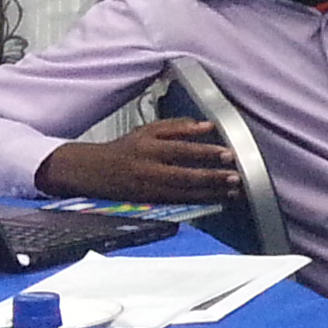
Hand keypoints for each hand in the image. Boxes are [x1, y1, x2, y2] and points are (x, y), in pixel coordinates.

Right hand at [36, 119, 240, 204]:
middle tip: (235, 177)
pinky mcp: (149, 202)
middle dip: (212, 177)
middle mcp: (147, 169)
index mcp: (147, 147)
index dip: (205, 153)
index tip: (227, 154)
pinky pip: (179, 202)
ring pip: (184, 193)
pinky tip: (218, 199)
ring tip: (234, 191)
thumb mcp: (147, 130)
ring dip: (211, 193)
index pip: (180, 150)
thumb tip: (207, 125)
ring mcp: (148, 188)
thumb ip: (178, 127)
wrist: (92, 171)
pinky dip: (200, 201)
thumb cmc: (124, 149)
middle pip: (184, 175)